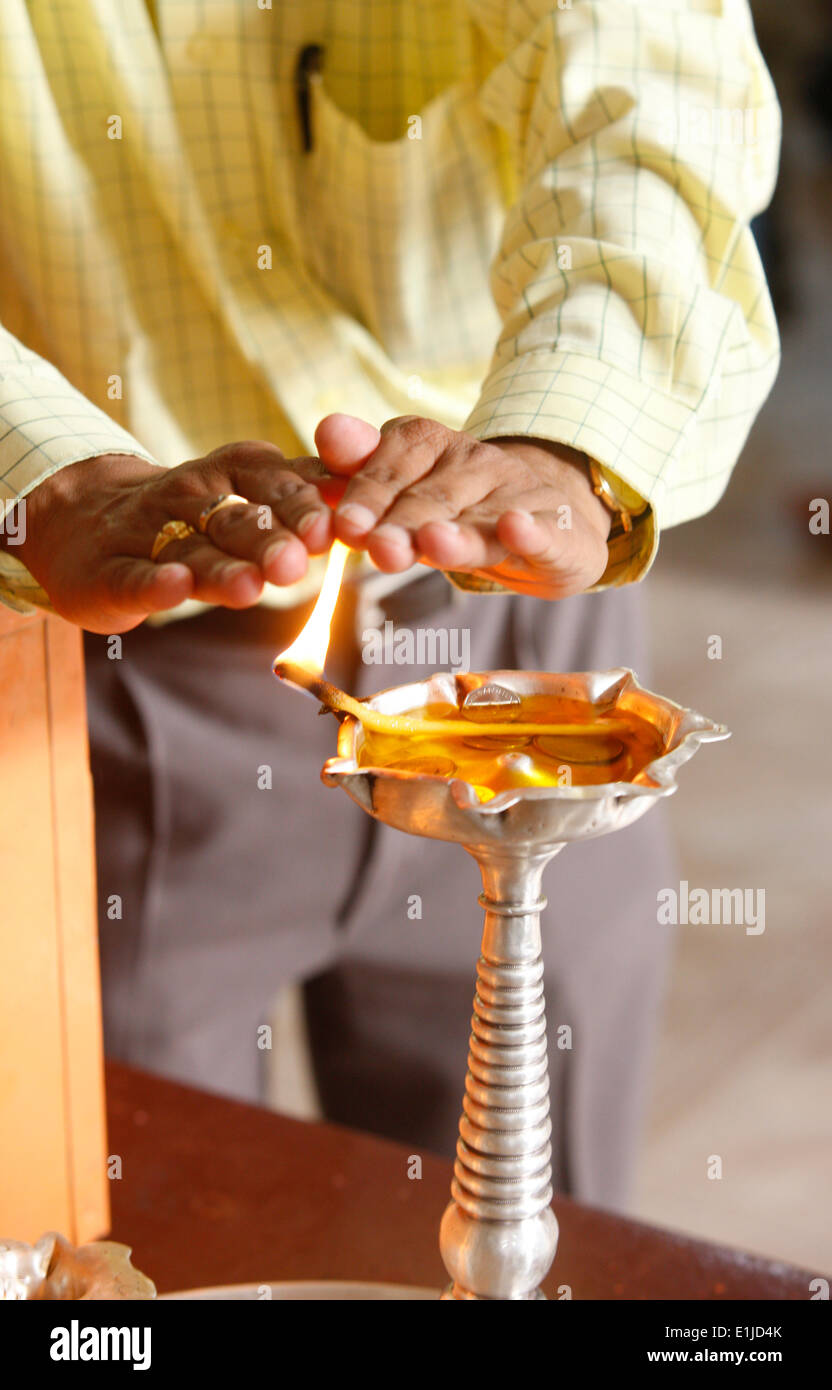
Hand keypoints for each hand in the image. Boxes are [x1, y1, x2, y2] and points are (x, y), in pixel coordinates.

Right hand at [5, 441, 338, 631]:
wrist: (86, 524)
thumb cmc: (192, 517)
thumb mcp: (247, 493)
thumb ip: (305, 492)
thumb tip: (370, 490)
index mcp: (232, 472)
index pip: (273, 483)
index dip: (303, 505)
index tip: (334, 529)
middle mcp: (190, 494)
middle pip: (235, 516)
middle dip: (269, 538)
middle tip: (298, 563)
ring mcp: (146, 532)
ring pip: (190, 548)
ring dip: (222, 566)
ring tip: (252, 586)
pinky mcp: (110, 573)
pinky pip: (136, 576)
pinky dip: (156, 584)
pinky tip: (175, 588)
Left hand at [316, 414, 611, 598]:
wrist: (550, 520)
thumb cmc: (461, 510)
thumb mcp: (410, 490)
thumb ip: (366, 467)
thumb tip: (326, 430)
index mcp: (432, 448)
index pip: (392, 464)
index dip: (366, 494)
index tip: (344, 525)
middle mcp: (475, 465)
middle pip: (431, 498)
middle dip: (401, 523)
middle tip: (377, 548)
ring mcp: (518, 499)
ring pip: (481, 520)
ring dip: (455, 533)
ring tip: (431, 542)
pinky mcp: (558, 534)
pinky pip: (543, 531)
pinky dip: (530, 532)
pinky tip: (516, 528)